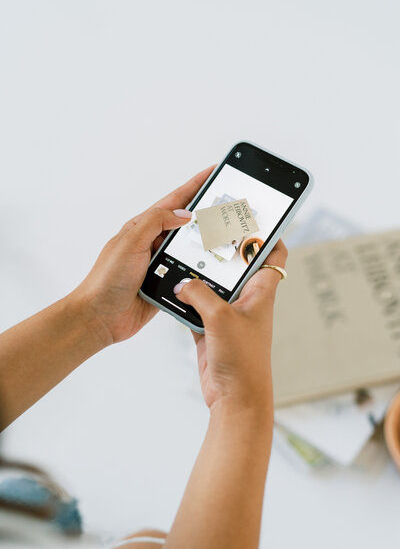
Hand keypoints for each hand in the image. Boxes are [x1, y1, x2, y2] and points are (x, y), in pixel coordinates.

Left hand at [70, 166, 214, 344]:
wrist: (101, 316)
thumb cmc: (107, 279)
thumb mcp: (131, 242)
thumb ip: (156, 223)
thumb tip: (183, 214)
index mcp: (142, 228)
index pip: (174, 201)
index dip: (194, 186)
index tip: (211, 173)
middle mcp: (152, 243)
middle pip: (185, 223)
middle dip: (205, 211)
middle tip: (226, 202)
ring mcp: (159, 264)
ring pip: (189, 248)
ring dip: (204, 242)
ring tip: (225, 230)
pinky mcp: (166, 284)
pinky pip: (187, 271)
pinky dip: (199, 268)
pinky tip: (211, 264)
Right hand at [174, 240, 287, 410]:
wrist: (235, 398)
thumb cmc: (242, 360)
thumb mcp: (220, 318)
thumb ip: (200, 294)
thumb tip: (183, 283)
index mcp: (260, 293)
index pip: (273, 255)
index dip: (268, 234)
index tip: (255, 218)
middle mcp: (246, 301)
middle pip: (238, 267)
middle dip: (225, 250)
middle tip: (209, 231)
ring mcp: (228, 316)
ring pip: (214, 287)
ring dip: (200, 276)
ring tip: (185, 257)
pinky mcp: (211, 330)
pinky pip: (197, 307)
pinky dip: (186, 299)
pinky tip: (173, 290)